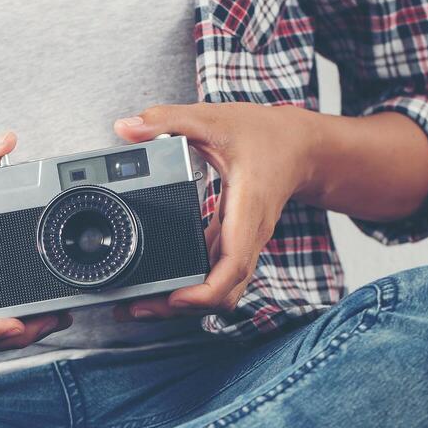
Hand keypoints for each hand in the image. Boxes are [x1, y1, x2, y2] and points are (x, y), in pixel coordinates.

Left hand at [110, 104, 318, 320]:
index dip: (206, 291)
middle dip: (182, 308)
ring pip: (218, 291)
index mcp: (246, 210)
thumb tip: (126, 128)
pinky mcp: (233, 244)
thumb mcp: (213, 119)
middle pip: (222, 293)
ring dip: (184, 305)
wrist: (301, 148)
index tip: (176, 298)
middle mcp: (247, 236)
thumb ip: (167, 120)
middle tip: (138, 307)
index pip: (233, 266)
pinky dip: (189, 288)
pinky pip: (214, 277)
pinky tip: (159, 287)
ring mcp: (241, 244)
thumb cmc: (265, 136)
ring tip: (140, 304)